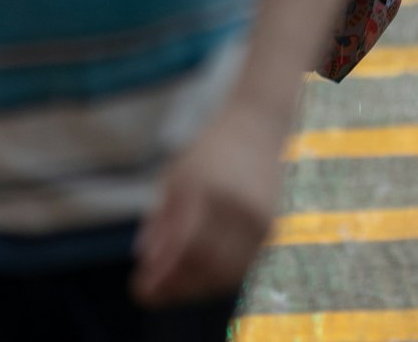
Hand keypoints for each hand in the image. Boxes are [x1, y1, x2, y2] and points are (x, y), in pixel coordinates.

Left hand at [131, 97, 286, 307]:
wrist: (263, 126)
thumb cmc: (214, 150)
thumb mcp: (177, 177)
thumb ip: (163, 221)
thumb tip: (149, 262)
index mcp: (210, 191)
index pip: (184, 250)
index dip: (162, 278)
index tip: (140, 290)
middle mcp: (240, 209)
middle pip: (206, 268)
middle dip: (176, 287)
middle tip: (153, 290)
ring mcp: (264, 220)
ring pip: (228, 273)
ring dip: (197, 286)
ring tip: (175, 282)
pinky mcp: (277, 229)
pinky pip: (244, 266)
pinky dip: (220, 276)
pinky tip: (202, 271)